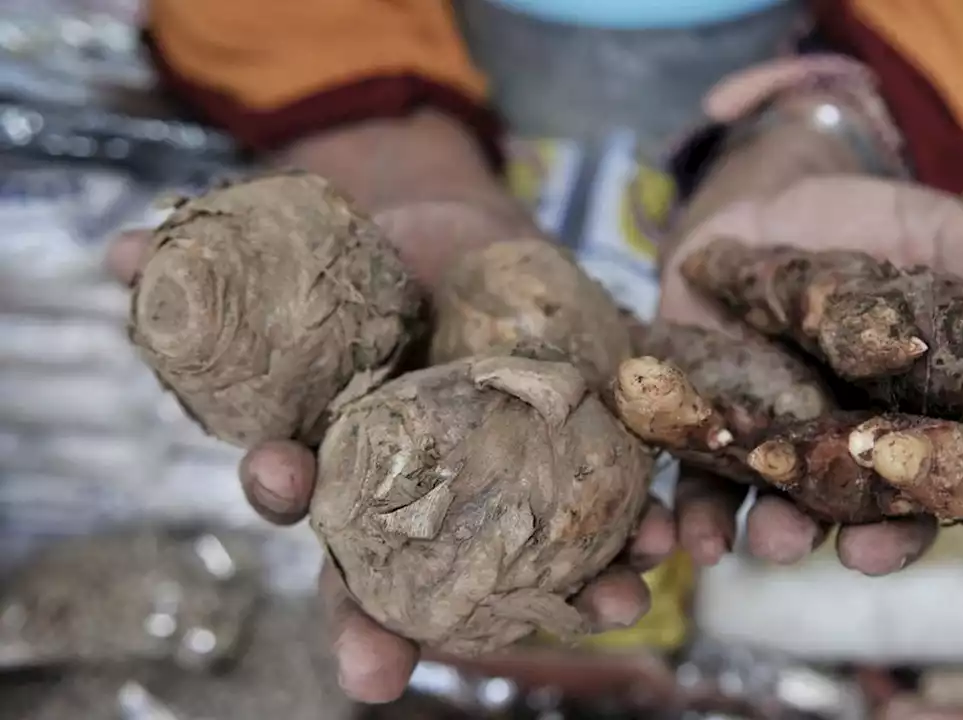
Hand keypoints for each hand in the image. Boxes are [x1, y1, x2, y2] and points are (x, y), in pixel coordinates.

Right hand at [106, 112, 674, 702]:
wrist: (459, 239)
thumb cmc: (365, 267)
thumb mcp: (297, 261)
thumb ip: (216, 261)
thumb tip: (119, 250)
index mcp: (350, 460)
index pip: (307, 499)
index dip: (286, 500)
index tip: (276, 482)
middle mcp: (424, 494)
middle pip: (410, 573)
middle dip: (396, 622)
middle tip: (378, 668)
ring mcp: (503, 480)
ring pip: (526, 560)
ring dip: (561, 593)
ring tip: (595, 609)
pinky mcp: (574, 443)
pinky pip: (608, 500)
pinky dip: (638, 522)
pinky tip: (662, 537)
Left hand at [659, 148, 962, 580]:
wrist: (766, 197)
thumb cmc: (869, 223)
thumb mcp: (942, 238)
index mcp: (935, 415)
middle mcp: (866, 445)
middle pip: (886, 514)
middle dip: (883, 542)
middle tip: (873, 555)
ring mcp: (792, 442)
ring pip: (795, 508)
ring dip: (787, 535)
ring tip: (778, 543)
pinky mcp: (720, 425)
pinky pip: (709, 483)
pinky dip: (704, 515)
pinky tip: (705, 540)